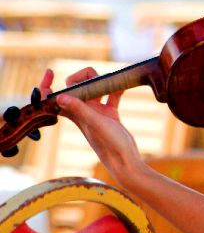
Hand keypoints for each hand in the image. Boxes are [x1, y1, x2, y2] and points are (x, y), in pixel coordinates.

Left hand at [41, 66, 142, 185]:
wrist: (126, 161)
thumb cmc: (110, 145)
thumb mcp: (96, 124)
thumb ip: (80, 109)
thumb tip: (60, 96)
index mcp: (74, 115)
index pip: (53, 98)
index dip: (47, 85)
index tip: (50, 72)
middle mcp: (82, 112)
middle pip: (75, 87)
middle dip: (83, 77)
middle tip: (96, 79)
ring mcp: (96, 113)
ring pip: (93, 90)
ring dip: (101, 81)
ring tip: (112, 81)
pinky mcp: (109, 115)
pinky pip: (111, 96)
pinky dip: (116, 89)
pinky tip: (123, 85)